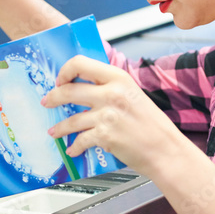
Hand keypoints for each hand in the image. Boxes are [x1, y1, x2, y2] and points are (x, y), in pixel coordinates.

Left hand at [41, 55, 184, 174]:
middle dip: (53, 97)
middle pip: (69, 90)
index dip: (65, 71)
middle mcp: (111, 93)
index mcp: (119, 78)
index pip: (81, 63)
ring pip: (70, 119)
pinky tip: (72, 149)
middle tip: (49, 101)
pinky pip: (79, 140)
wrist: (165, 150)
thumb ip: (111, 88)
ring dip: (59, 127)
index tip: (61, 80)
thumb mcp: (134, 96)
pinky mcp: (104, 136)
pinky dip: (74, 147)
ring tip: (54, 131)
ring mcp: (107, 115)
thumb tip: (87, 88)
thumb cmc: (153, 126)